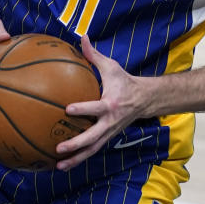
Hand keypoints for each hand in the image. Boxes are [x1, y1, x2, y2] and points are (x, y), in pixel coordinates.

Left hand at [55, 35, 148, 170]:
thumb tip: (82, 37)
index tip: (67, 109)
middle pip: (93, 136)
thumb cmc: (124, 81)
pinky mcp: (108, 138)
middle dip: (76, 143)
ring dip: (76, 158)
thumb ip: (94, 55)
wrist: (145, 99)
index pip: (96, 108)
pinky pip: (93, 150)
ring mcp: (109, 132)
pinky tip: (64, 164)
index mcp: (111, 104)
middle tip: (59, 147)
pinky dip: (79, 158)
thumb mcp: (111, 67)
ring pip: (92, 149)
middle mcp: (110, 121)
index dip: (83, 109)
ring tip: (59, 165)